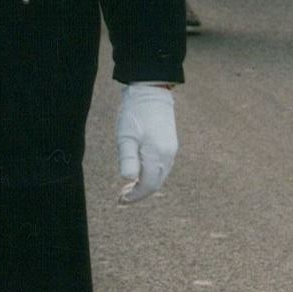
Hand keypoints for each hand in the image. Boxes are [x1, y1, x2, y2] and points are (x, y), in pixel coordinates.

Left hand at [116, 83, 177, 203]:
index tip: (121, 199)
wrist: (151, 92)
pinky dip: (151, 174)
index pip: (148, 185)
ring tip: (128, 187)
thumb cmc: (135, 113)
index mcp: (157, 155)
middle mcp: (168, 155)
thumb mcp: (126, 136)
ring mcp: (171, 150)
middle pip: (156, 184)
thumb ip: (128, 159)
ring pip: (160, 176)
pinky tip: (140, 172)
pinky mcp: (170, 144)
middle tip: (122, 196)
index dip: (135, 196)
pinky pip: (162, 166)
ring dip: (145, 184)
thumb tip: (128, 179)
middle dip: (140, 193)